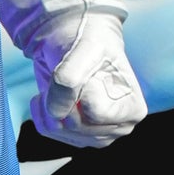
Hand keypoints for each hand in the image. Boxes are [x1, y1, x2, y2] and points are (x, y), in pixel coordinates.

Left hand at [35, 11, 147, 148]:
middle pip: (77, 126)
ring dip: (50, 103)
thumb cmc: (90, 40)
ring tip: (58, 82)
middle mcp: (119, 127)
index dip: (82, 90)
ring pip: (60, 130)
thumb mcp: (85, 48)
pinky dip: (41, 110)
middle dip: (62, 98)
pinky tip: (47, 94)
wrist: (76, 38)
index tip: (87, 70)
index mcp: (132, 109)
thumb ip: (71, 79)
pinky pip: (48, 130)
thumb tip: (57, 113)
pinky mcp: (76, 135)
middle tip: (67, 73)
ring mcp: (97, 134)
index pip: (97, 113)